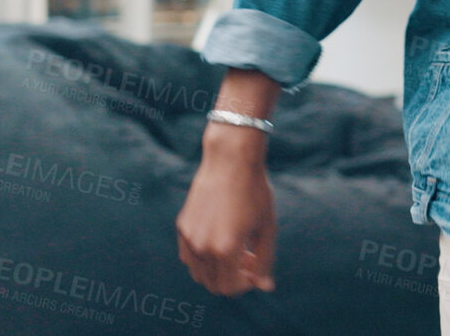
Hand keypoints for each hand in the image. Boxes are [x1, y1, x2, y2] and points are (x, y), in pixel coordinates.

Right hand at [177, 132, 277, 295]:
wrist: (230, 161)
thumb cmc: (255, 192)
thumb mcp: (267, 227)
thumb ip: (265, 261)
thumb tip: (265, 287)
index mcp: (226, 249)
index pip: (230, 288)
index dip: (246, 284)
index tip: (255, 266)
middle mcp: (202, 247)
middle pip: (214, 285)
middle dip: (233, 278)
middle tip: (248, 255)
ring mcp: (189, 238)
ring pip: (200, 274)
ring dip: (218, 269)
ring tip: (235, 246)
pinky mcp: (182, 227)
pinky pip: (189, 258)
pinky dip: (204, 258)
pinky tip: (219, 238)